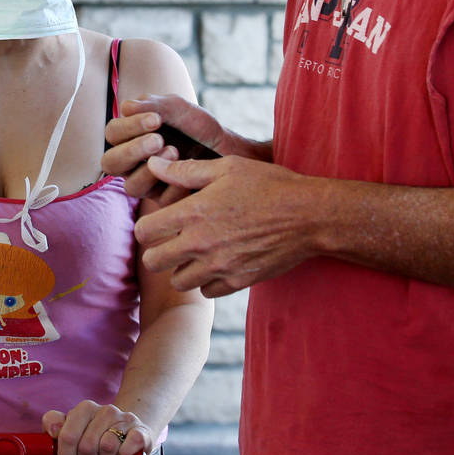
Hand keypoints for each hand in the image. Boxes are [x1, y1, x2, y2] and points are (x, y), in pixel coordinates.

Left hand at [41, 400, 152, 454]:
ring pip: (106, 447)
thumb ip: (53, 425)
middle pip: (85, 446)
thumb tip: (52, 429)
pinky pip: (126, 449)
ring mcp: (125, 419)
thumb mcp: (72, 440)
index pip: (66, 436)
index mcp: (85, 409)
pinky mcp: (141, 432)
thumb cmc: (97, 446)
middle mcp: (106, 410)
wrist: (130, 450)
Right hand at [102, 97, 231, 211]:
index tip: (156, 119)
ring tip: (174, 152)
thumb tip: (126, 108)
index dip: (129, 127)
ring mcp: (147, 184)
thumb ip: (152, 104)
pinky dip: (175, 184)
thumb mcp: (176, 108)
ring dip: (151, 171)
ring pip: (132, 186)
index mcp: (129, 138)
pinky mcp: (165, 200)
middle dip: (133, 151)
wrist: (224, 145)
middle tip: (158, 140)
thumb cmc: (193, 125)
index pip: (113, 133)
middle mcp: (132, 163)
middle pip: (111, 163)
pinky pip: (161, 199)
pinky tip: (189, 171)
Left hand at [134, 155, 318, 297]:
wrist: (308, 216)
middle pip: (153, 262)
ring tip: (196, 253)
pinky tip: (219, 263)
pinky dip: (208, 281)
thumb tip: (153, 163)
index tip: (158, 223)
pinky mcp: (238, 282)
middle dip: (158, 251)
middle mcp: (201, 243)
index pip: (145, 231)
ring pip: (179, 281)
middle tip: (172, 241)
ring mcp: (220, 266)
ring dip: (182, 268)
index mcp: (193, 212)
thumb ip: (185, 170)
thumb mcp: (226, 167)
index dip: (147, 226)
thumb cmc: (268, 185)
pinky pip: (208, 291)